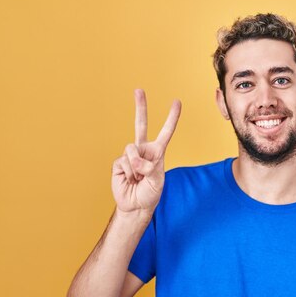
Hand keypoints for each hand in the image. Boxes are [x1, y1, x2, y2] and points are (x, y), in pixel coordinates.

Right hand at [111, 89, 180, 215]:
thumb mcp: (157, 181)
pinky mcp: (118, 163)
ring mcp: (130, 155)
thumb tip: (136, 160)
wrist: (135, 206)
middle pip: (140, 124)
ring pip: (131, 149)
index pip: (165, 132)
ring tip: (138, 178)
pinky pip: (123, 162)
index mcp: (157, 152)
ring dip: (136, 166)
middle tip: (138, 90)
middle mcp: (143, 150)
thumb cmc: (150, 194)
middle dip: (140, 107)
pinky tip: (129, 180)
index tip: (176, 102)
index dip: (171, 118)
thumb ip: (150, 167)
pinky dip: (128, 173)